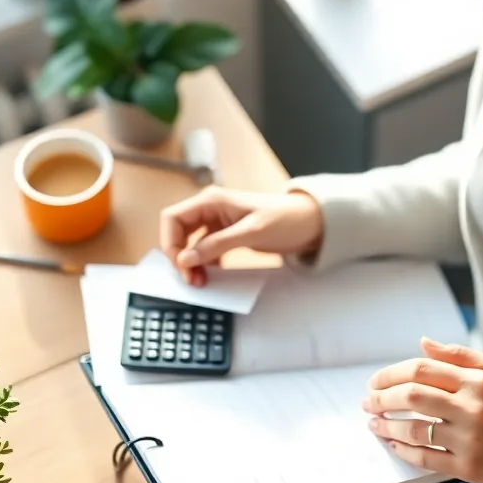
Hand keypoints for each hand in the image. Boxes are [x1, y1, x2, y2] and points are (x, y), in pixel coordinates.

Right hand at [160, 187, 323, 286]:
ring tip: (201, 282)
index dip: (170, 242)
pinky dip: (205, 263)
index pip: (173, 218)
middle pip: (178, 231)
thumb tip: (184, 260)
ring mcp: (218, 221)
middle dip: (180, 256)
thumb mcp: (251, 233)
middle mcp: (211, 208)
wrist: (312, 223)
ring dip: (191, 263)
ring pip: (191, 243)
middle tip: (191, 280)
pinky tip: (212, 275)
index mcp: (212, 200)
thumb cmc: (285, 220)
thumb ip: (216, 245)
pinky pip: (206, 250)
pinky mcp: (227, 234)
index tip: (180, 266)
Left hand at [363, 339, 482, 482]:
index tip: (376, 380)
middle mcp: (471, 408)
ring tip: (374, 422)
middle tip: (368, 400)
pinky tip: (393, 444)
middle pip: (412, 396)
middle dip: (382, 397)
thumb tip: (423, 342)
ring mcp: (470, 440)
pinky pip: (427, 459)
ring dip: (387, 425)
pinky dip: (404, 451)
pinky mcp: (469, 468)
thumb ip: (460, 354)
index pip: (421, 369)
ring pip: (415, 429)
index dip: (392, 373)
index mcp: (477, 380)